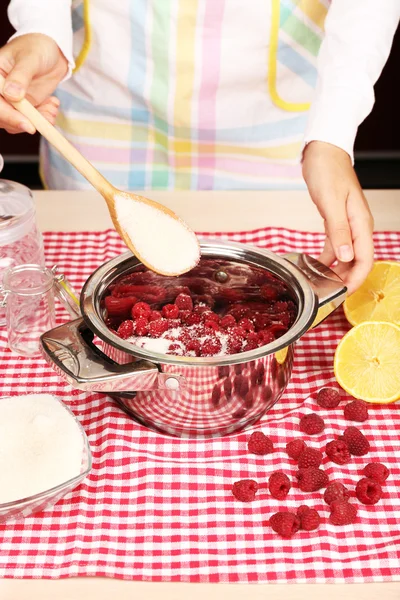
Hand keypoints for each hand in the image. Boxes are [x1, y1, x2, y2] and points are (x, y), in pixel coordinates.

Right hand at [0, 33, 67, 133]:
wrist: (53, 50)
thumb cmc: (37, 46)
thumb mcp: (30, 58)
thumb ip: (20, 76)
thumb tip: (11, 94)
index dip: (8, 115)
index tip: (27, 124)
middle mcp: (0, 90)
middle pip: (2, 117)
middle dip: (24, 122)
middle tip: (44, 121)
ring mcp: (12, 100)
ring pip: (17, 122)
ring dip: (37, 121)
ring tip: (51, 107)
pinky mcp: (25, 106)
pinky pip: (31, 120)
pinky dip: (44, 118)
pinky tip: (52, 105)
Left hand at [302, 141, 373, 294]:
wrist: (323, 152)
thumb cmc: (328, 171)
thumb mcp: (331, 202)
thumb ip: (338, 230)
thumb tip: (345, 256)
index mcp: (361, 222)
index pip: (365, 258)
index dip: (356, 278)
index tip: (343, 292)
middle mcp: (357, 226)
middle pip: (357, 260)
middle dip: (346, 278)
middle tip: (330, 293)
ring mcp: (348, 224)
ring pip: (346, 255)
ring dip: (337, 270)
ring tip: (322, 283)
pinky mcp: (336, 221)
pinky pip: (335, 245)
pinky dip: (327, 257)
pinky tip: (316, 265)